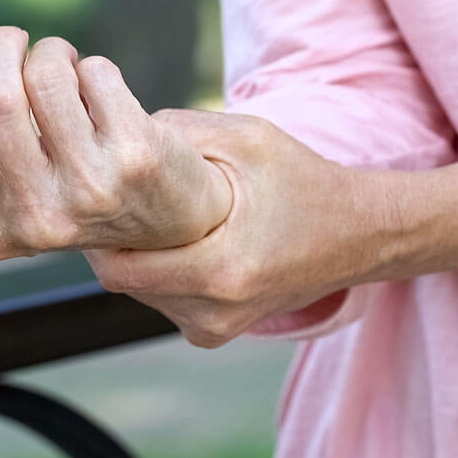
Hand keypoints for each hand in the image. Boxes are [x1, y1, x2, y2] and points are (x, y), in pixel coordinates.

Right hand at [0, 27, 232, 259]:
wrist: (171, 215)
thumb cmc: (72, 191)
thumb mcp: (4, 196)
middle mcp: (41, 221)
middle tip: (8, 41)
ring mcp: (94, 189)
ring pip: (45, 76)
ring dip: (49, 52)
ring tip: (59, 63)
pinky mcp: (138, 154)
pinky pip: (94, 72)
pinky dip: (90, 65)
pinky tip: (99, 86)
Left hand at [84, 109, 377, 347]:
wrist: (361, 235)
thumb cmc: (306, 181)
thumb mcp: (248, 139)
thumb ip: (181, 130)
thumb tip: (114, 124)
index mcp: (221, 271)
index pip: (118, 268)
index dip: (98, 231)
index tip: (96, 196)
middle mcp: (215, 313)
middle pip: (124, 281)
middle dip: (116, 240)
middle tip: (120, 199)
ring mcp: (216, 329)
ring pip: (142, 293)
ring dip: (139, 257)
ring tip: (155, 218)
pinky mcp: (216, 333)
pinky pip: (165, 301)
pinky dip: (161, 272)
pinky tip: (180, 241)